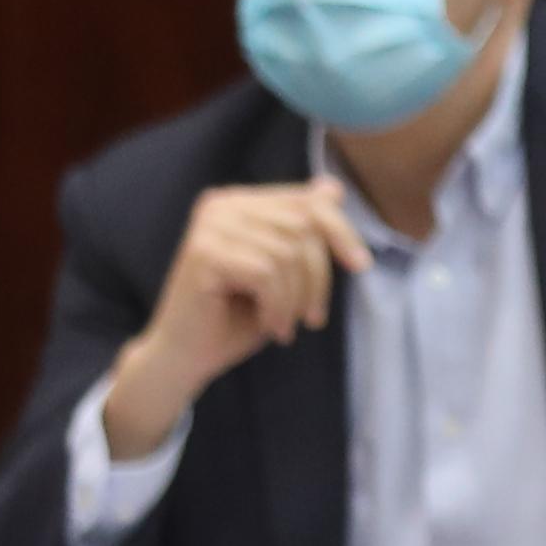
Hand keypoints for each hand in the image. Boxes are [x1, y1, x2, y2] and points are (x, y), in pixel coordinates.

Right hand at [103, 179, 370, 452]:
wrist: (185, 357)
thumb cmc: (236, 318)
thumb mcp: (283, 272)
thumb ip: (304, 233)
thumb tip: (334, 187)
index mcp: (240, 202)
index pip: (308, 201)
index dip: (341, 231)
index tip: (360, 266)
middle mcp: (222, 205)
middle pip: (304, 225)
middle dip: (318, 278)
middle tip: (311, 317)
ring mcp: (210, 226)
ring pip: (288, 253)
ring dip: (296, 299)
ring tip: (284, 324)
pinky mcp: (204, 253)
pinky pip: (267, 274)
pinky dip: (277, 307)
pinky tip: (268, 326)